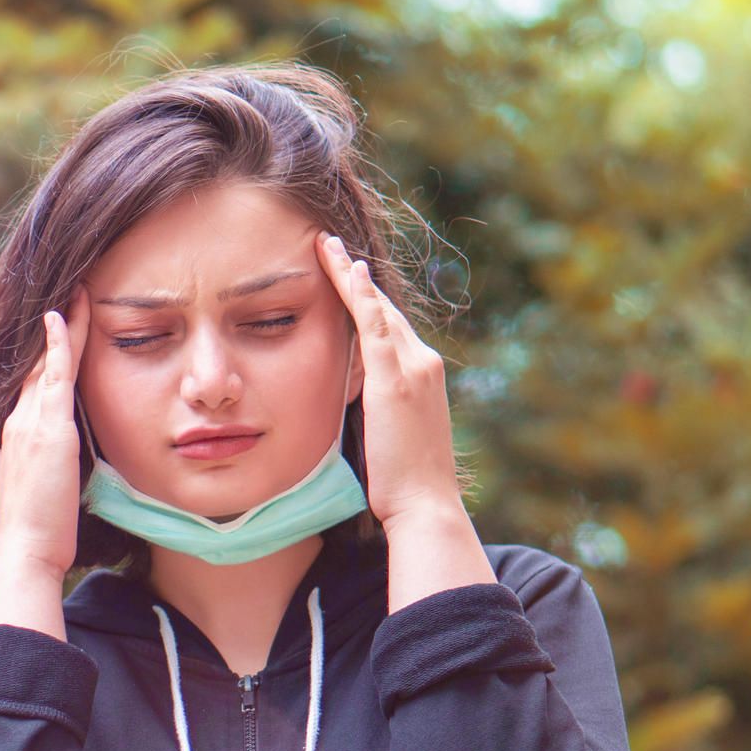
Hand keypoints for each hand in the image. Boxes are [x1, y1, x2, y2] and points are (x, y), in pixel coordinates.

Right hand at [0, 285, 92, 575]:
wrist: (24, 550)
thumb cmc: (28, 529)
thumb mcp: (14, 490)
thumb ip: (3, 468)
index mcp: (13, 436)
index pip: (28, 385)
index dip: (40, 356)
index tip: (51, 330)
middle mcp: (17, 421)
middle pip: (35, 364)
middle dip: (52, 330)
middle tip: (67, 294)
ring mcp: (31, 421)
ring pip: (47, 361)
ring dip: (63, 324)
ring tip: (77, 291)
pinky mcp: (50, 427)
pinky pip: (56, 373)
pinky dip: (60, 342)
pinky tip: (64, 315)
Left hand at [316, 232, 462, 530]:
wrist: (425, 504)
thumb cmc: (402, 483)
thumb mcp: (388, 434)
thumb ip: (374, 406)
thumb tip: (348, 395)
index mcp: (422, 378)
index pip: (389, 329)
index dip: (367, 301)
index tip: (347, 276)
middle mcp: (425, 364)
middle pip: (385, 310)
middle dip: (356, 278)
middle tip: (331, 247)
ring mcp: (415, 368)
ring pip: (378, 310)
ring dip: (351, 275)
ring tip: (326, 247)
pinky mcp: (397, 379)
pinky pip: (375, 326)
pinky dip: (361, 295)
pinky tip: (347, 270)